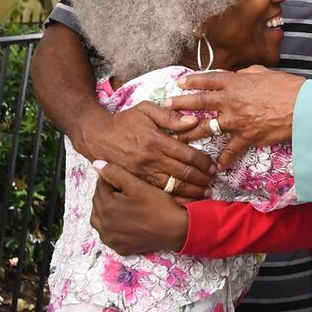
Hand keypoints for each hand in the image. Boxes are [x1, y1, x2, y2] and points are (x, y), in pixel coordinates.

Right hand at [73, 101, 215, 202]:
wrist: (97, 136)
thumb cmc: (125, 121)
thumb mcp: (146, 110)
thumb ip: (170, 116)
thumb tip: (194, 121)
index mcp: (156, 140)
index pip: (186, 154)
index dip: (203, 162)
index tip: (213, 166)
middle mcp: (150, 159)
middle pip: (182, 173)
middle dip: (201, 179)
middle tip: (213, 181)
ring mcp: (143, 173)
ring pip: (172, 186)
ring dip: (191, 192)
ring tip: (205, 194)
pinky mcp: (136, 181)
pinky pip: (158, 193)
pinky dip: (173, 198)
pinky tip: (185, 201)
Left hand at [90, 160, 190, 254]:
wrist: (176, 230)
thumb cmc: (158, 206)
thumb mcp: (138, 186)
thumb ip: (116, 173)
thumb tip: (97, 164)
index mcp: (108, 206)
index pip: (100, 186)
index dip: (108, 178)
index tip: (118, 175)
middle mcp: (105, 224)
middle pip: (97, 203)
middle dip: (105, 193)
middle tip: (119, 188)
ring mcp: (111, 238)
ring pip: (98, 220)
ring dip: (103, 210)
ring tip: (117, 203)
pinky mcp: (119, 248)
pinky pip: (107, 235)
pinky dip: (109, 226)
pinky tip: (119, 221)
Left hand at [167, 69, 305, 167]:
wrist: (302, 107)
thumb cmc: (288, 87)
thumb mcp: (265, 73)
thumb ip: (248, 74)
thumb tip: (239, 76)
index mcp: (236, 82)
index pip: (209, 80)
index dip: (193, 81)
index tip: (180, 83)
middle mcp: (231, 101)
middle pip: (200, 102)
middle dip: (181, 104)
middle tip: (167, 106)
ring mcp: (236, 120)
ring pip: (207, 127)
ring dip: (191, 132)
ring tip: (177, 137)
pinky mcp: (246, 136)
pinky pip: (231, 150)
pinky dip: (224, 159)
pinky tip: (217, 166)